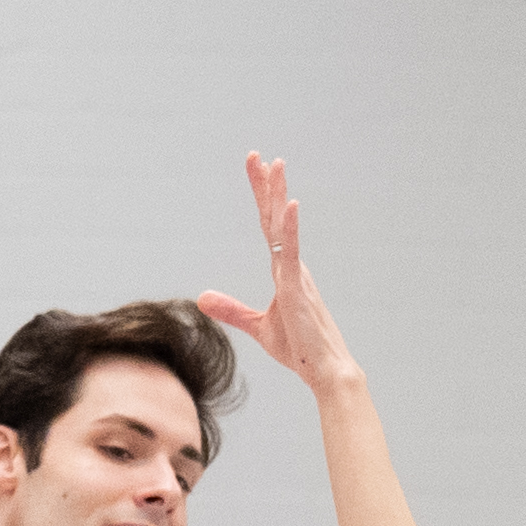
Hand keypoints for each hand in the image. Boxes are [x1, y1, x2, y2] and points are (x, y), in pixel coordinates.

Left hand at [197, 155, 360, 394]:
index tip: (256, 168)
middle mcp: (291, 266)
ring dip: (279, 195)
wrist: (324, 370)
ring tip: (275, 164)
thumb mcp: (257, 326)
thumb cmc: (299, 349)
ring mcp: (296, 275)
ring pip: (284, 228)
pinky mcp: (297, 290)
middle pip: (275, 218)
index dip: (262, 197)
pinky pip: (292, 253)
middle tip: (256, 155)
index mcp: (284, 270)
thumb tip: (201, 297)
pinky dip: (291, 229)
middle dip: (266, 186)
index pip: (269, 226)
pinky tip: (291, 205)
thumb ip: (231, 310)